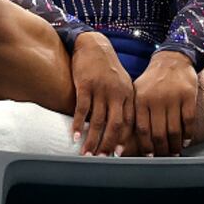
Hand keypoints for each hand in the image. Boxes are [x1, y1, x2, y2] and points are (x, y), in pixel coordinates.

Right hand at [71, 32, 134, 155]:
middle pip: (114, 124)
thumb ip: (122, 102)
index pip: (128, 122)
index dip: (123, 139)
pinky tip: (74, 136)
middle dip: (107, 144)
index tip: (118, 154)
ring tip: (86, 153)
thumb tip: (119, 127)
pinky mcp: (85, 84)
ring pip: (97, 120)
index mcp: (128, 93)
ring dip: (91, 139)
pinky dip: (78, 124)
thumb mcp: (121, 82)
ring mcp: (101, 88)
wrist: (93, 44)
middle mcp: (116, 92)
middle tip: (101, 159)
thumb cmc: (106, 67)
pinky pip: (82, 109)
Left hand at [133, 51, 197, 155]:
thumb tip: (125, 141)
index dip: (146, 146)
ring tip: (175, 152)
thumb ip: (133, 113)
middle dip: (162, 149)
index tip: (150, 156)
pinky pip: (189, 121)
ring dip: (175, 145)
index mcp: (140, 99)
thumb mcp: (137, 92)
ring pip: (175, 130)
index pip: (143, 129)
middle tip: (164, 157)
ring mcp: (173, 97)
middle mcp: (156, 99)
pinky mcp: (188, 95)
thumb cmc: (152, 81)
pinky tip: (187, 141)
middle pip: (159, 133)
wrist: (171, 60)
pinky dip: (188, 134)